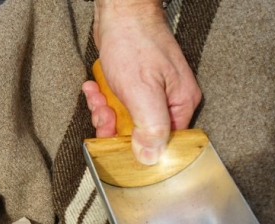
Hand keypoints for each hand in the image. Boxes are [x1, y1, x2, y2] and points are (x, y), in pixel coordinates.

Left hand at [82, 0, 201, 164]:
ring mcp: (151, 93)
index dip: (140, 147)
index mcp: (180, 104)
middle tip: (105, 115)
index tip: (120, 144)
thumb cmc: (134, 43)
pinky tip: (94, 89)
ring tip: (98, 99)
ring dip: (105, 113)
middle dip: (116, 127)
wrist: (119, 12)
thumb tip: (152, 157)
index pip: (164, 142)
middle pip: (141, 133)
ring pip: (125, 120)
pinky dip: (101, 100)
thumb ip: (151, 127)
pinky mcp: (134, 86)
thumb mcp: (142, 92)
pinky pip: (117, 105)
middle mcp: (168, 100)